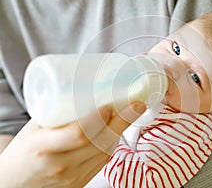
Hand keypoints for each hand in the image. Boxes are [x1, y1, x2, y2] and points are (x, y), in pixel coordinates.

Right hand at [0, 102, 145, 187]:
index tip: (111, 104)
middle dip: (122, 122)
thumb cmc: (23, 152)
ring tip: (131, 112)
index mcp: (44, 148)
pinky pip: (103, 160)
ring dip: (121, 130)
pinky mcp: (82, 182)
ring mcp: (74, 176)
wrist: (16, 183)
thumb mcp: (34, 129)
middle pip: (99, 142)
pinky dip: (113, 142)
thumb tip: (85, 92)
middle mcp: (61, 165)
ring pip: (105, 151)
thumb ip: (58, 114)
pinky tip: (117, 130)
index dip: (98, 119)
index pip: (79, 133)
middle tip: (136, 104)